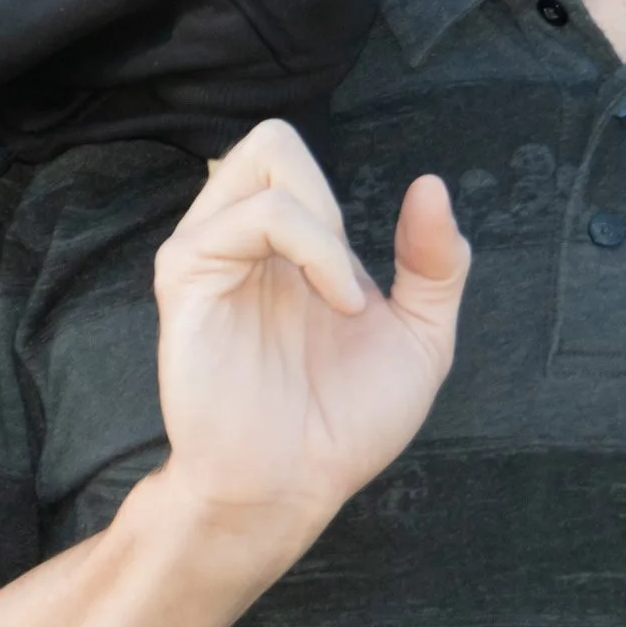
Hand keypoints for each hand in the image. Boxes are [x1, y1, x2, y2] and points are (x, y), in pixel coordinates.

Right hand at [147, 117, 468, 568]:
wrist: (295, 487)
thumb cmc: (344, 423)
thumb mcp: (423, 338)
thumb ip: (436, 263)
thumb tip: (430, 183)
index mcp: (285, 248)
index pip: (295, 159)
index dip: (341, 198)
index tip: (368, 283)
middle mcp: (240, 240)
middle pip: (272, 139)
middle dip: (328, 198)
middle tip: (342, 279)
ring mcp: (210, 253)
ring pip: (262, 155)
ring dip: (325, 224)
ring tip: (342, 295)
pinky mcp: (188, 277)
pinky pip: (250, 215)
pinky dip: (314, 247)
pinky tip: (338, 303)